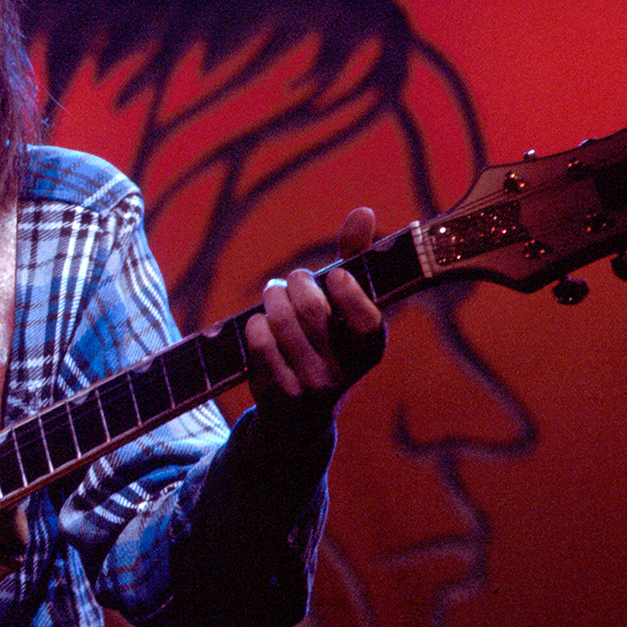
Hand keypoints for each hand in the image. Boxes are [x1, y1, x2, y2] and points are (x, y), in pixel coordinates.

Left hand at [244, 207, 385, 430]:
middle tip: (293, 280)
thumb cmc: (326, 341)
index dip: (348, 292)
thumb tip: (363, 212)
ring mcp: (311, 385)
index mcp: (371, 348)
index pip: (367, 318)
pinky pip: (259, 342)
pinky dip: (255, 325)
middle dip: (297, 283)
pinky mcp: (278, 392)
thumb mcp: (346, 306)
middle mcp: (346, 372)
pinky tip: (260, 325)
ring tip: (273, 295)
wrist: (300, 415)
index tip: (335, 274)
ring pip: (282, 322)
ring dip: (272, 298)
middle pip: (313, 310)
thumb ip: (355, 259)